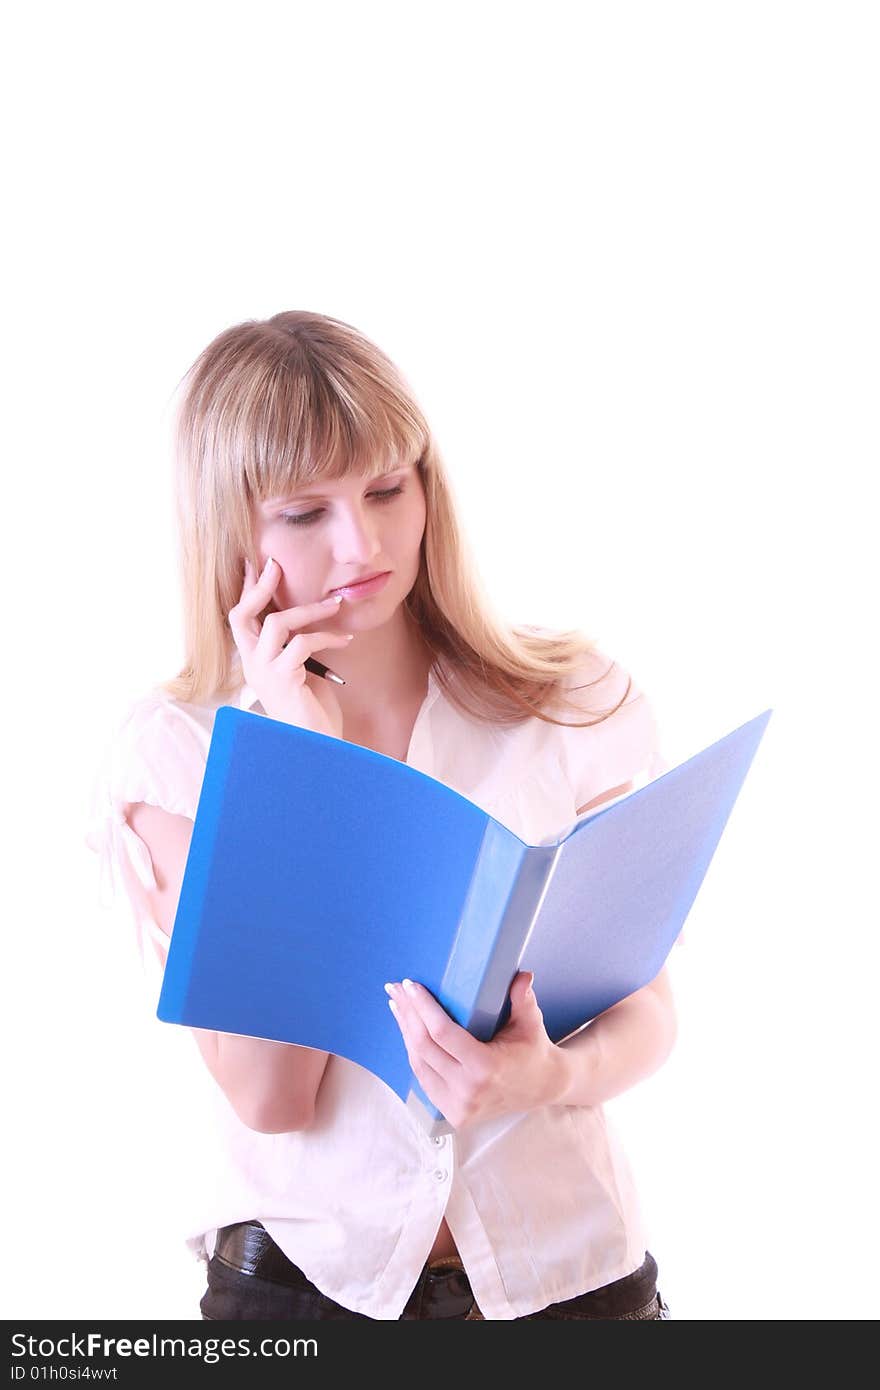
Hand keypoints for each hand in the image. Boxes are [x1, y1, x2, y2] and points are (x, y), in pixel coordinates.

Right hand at [227, 556, 352, 736]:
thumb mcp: (301, 670)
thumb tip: (309, 614)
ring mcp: (264, 672)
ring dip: (309, 610)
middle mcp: (251, 665)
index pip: (241, 619)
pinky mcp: (283, 679)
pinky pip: (303, 643)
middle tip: (277, 564)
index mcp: (253, 660)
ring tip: (335, 605)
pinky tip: (347, 639)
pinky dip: (327, 637)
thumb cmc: (311, 710)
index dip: (248, 590)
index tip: (258, 564)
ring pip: (277, 624)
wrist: (316, 744)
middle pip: (242, 615)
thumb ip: (295, 645)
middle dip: (259, 587)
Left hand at [385, 972, 566, 1129]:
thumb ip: (523, 998)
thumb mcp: (531, 1022)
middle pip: (424, 1047)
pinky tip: (408, 1031)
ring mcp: (458, 1107)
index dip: (422, 1007)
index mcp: (486, 1068)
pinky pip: (424, 1078)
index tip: (410, 985)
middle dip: (407, 1014)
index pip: (442, 1033)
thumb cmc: (534, 1050)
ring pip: (418, 1064)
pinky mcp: (452, 1113)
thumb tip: (522, 974)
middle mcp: (468, 1091)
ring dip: (405, 1032)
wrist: (542, 1087)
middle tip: (396, 989)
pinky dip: (414, 1053)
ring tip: (398, 1006)